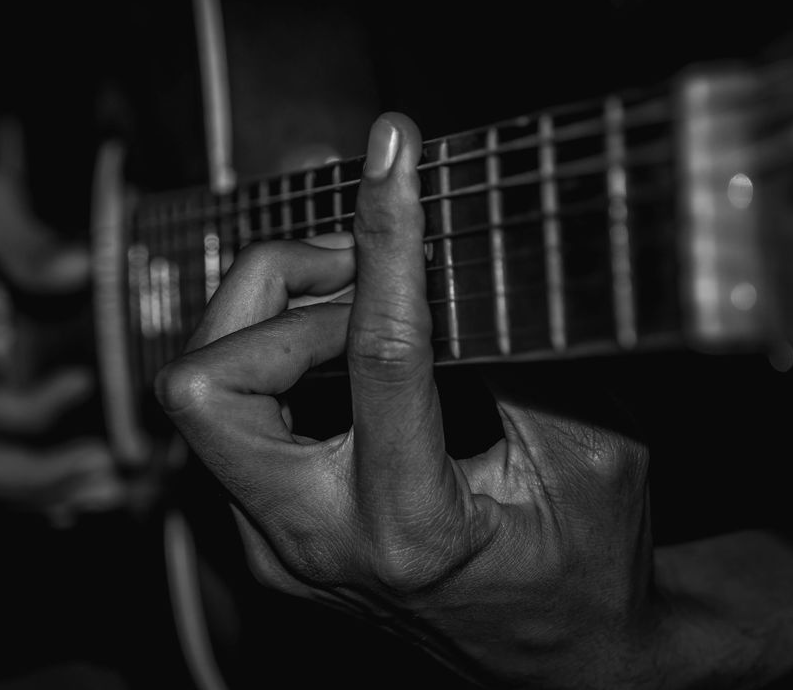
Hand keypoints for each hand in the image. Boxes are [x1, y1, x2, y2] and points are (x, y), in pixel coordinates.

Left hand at [157, 113, 664, 686]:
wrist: (568, 660)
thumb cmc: (592, 561)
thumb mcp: (593, 449)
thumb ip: (521, 352)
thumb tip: (452, 245)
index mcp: (410, 529)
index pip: (376, 356)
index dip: (385, 237)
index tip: (393, 152)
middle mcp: (315, 544)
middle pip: (205, 383)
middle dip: (267, 293)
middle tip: (355, 264)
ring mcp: (276, 544)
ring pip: (199, 396)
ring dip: (265, 320)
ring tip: (353, 296)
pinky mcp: (267, 534)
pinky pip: (232, 421)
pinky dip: (273, 358)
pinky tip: (338, 343)